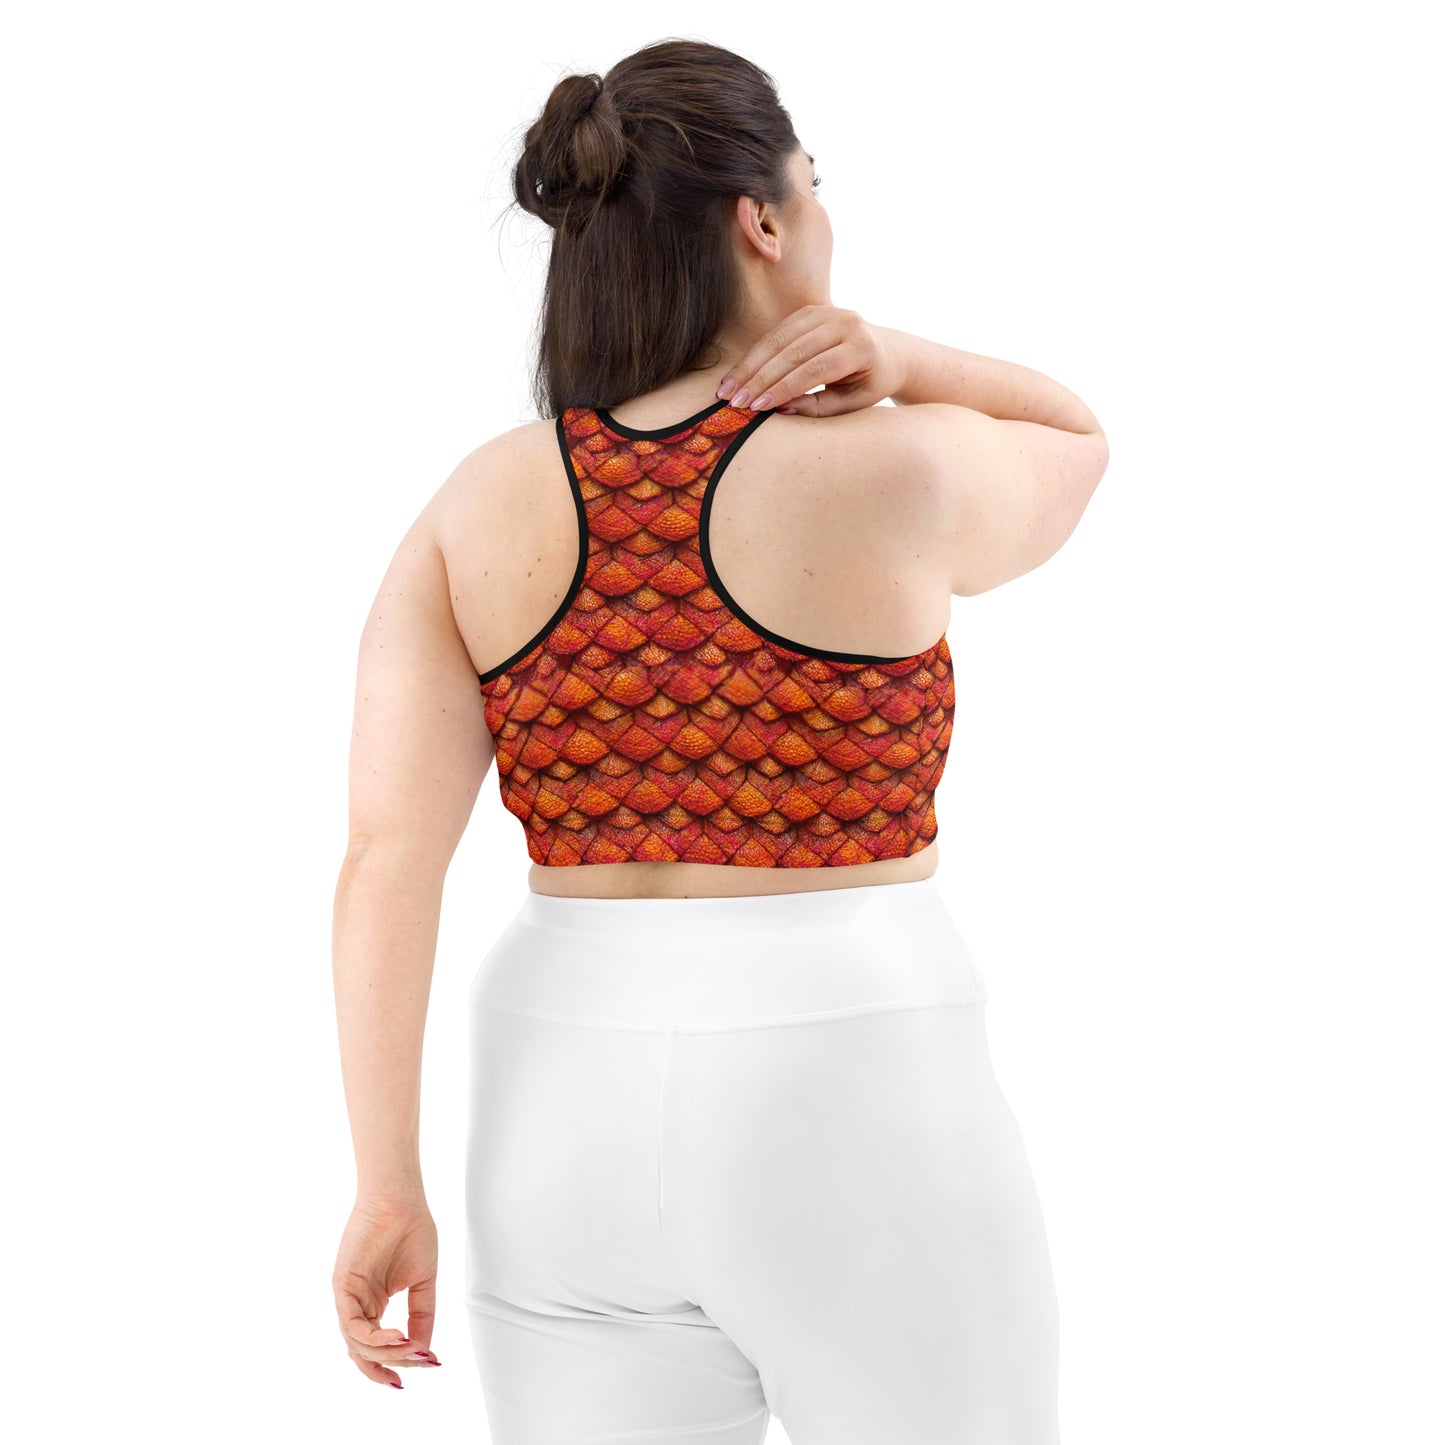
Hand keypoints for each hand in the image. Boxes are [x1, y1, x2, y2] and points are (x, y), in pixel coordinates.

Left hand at [332, 1195, 439, 1388]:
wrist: (402, 1201)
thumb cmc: (412, 1231)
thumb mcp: (423, 1282)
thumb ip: (422, 1316)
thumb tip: (424, 1352)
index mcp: (373, 1305)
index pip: (377, 1349)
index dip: (397, 1365)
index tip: (425, 1367)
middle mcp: (357, 1306)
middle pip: (366, 1353)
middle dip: (395, 1364)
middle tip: (422, 1360)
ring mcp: (347, 1298)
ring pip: (359, 1345)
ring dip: (389, 1354)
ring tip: (415, 1349)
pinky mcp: (342, 1287)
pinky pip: (352, 1324)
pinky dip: (375, 1338)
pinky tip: (399, 1337)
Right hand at [716, 306, 912, 417]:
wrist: (889, 353)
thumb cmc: (870, 384)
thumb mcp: (851, 403)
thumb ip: (818, 407)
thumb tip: (778, 410)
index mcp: (862, 347)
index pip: (816, 369)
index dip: (784, 388)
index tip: (757, 407)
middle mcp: (846, 322)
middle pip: (794, 351)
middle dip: (760, 378)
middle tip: (734, 400)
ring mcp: (828, 311)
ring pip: (780, 338)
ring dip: (750, 364)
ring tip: (727, 389)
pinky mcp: (812, 310)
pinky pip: (778, 331)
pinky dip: (756, 352)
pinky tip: (738, 373)